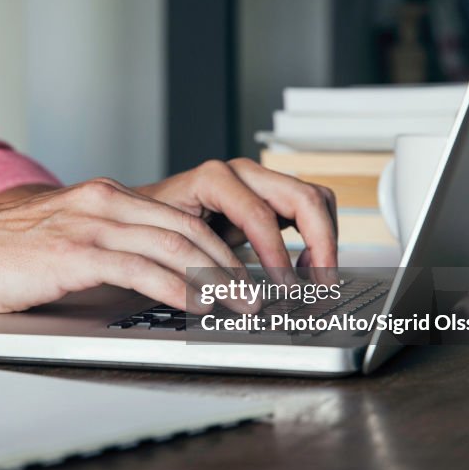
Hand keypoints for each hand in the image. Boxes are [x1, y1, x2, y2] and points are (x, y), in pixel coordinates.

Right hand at [0, 179, 254, 314]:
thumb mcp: (59, 230)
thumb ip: (99, 238)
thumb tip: (136, 263)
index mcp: (104, 195)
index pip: (178, 216)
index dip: (219, 245)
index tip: (242, 272)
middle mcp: (103, 201)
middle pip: (188, 228)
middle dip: (231, 263)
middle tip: (257, 292)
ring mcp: (89, 224)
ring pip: (174, 245)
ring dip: (216, 279)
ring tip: (241, 305)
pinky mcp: (74, 253)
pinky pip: (141, 269)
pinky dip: (178, 288)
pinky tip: (197, 306)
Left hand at [135, 158, 337, 275]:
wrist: (144, 216)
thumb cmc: (152, 228)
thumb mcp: (171, 242)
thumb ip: (203, 262)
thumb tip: (233, 295)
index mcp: (215, 178)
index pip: (261, 215)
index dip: (277, 254)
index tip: (286, 286)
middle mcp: (242, 173)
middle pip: (303, 197)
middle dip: (321, 241)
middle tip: (322, 282)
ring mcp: (259, 182)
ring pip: (314, 198)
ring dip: (324, 237)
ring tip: (315, 276)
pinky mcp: (270, 197)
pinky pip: (308, 209)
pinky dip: (317, 236)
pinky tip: (305, 266)